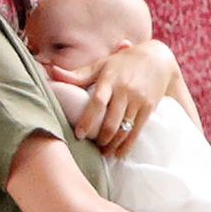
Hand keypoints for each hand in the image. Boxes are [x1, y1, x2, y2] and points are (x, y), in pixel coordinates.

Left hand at [49, 39, 175, 156]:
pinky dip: (128, 144)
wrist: (157, 58)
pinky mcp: (149, 107)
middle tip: (93, 148)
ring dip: (113, 145)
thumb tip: (53, 72)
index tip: (79, 134)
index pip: (97, 102)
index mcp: (110, 79)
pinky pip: (137, 130)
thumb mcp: (102, 64)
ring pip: (124, 129)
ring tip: (104, 153)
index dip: (87, 119)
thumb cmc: (124, 62)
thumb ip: (78, 74)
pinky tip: (120, 153)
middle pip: (111, 121)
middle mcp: (125, 90)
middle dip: (101, 138)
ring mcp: (138, 100)